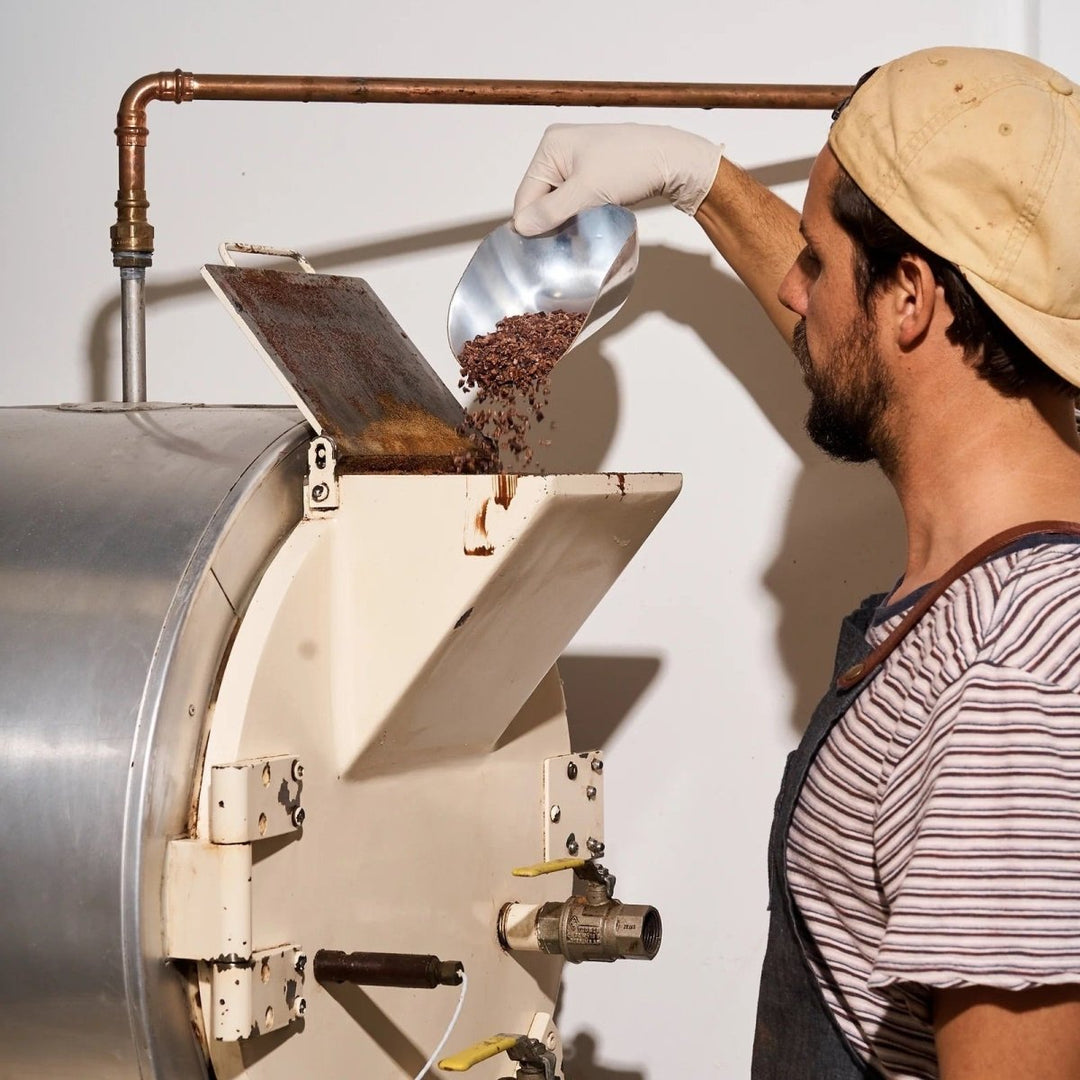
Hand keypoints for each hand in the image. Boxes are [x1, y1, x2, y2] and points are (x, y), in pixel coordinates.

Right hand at [512, 123, 723, 235]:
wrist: (673, 160)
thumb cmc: (632, 166)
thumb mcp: (586, 191)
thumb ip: (551, 211)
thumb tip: (520, 227)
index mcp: (551, 146)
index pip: (525, 194)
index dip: (531, 224)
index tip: (538, 250)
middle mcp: (558, 149)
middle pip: (539, 197)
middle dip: (548, 222)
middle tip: (559, 246)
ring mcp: (575, 160)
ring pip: (556, 201)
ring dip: (563, 221)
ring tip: (573, 237)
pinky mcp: (591, 172)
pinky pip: (572, 199)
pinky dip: (576, 214)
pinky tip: (584, 226)